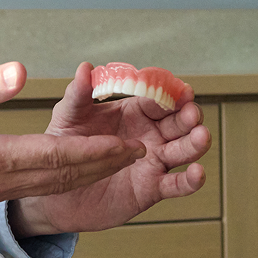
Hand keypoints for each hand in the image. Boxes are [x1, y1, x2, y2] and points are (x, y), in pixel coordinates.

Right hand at [0, 62, 146, 206]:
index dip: (94, 151)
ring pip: (53, 187)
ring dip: (89, 175)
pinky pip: (38, 189)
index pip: (54, 156)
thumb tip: (21, 71)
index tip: (126, 143)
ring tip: (120, 162)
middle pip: (62, 177)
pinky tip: (81, 170)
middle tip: (139, 154)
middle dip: (103, 165)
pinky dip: (66, 180)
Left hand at [9, 62, 210, 235]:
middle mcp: (150, 135)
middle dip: (189, 116)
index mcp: (134, 112)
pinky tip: (197, 173)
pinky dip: (190, 181)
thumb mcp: (68, 117)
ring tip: (201, 136)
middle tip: (192, 113)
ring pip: (183, 150)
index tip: (182, 90)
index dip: (172, 94)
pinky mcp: (152, 189)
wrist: (55, 190)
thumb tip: (84, 67)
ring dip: (196, 143)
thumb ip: (78, 93)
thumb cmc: (65, 147)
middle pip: (179, 122)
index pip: (159, 99)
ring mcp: (154, 162)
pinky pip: (176, 185)